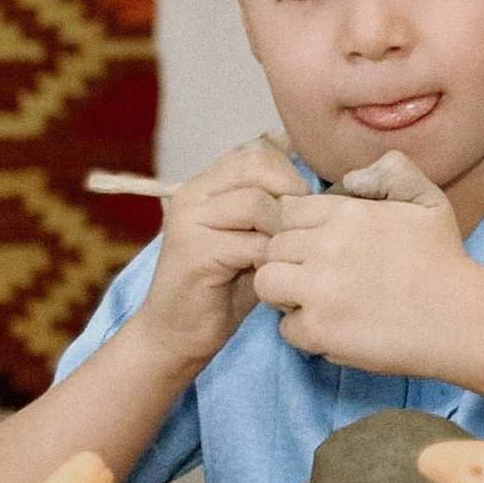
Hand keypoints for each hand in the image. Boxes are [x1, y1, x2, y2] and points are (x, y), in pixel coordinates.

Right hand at [137, 134, 300, 375]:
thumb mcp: (255, 233)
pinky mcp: (195, 252)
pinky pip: (251, 243)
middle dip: (289, 193)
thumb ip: (274, 199)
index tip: (299, 206)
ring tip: (278, 255)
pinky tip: (266, 274)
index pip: (260, 148)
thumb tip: (306, 160)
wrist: (178, 334)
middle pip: (258, 164)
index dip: (290, 173)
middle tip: (293, 230)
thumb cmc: (226, 284)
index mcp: (208, 183)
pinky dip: (269, 259)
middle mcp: (194, 193)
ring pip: (257, 202)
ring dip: (280, 231)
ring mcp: (190, 220)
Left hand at [252, 152, 479, 374]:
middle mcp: (328, 247)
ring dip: (285, 291)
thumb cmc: (445, 260)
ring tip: (315, 297)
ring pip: (267, 283)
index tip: (316, 244)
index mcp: (348, 213)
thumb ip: (392, 171)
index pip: (288, 212)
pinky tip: (333, 325)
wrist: (460, 319)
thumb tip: (351, 178)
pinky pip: (285, 326)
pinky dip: (304, 329)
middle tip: (317, 274)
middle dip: (290, 259)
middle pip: (273, 246)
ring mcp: (320, 290)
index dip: (298, 228)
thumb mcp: (428, 200)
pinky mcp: (319, 330)